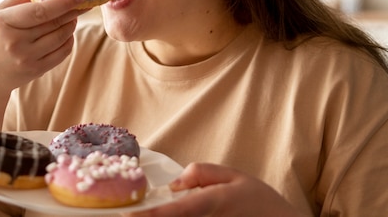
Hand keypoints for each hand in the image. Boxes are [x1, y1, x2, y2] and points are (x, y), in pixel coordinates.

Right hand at [0, 0, 86, 99]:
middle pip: (54, 23)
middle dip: (73, 11)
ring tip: (72, 16)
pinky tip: (66, 33)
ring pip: (61, 38)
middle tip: (83, 1)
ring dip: (71, 24)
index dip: (64, 2)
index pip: (40, 11)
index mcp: (4, 23)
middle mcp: (16, 43)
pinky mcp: (36, 71)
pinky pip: (62, 53)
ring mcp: (27, 59)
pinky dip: (68, 40)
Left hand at [125, 163, 305, 216]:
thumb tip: (174, 184)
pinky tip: (172, 214)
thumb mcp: (234, 176)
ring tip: (153, 214)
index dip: (148, 216)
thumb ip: (201, 174)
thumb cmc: (261, 202)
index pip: (171, 213)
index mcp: (210, 205)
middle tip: (136, 214)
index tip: (126, 216)